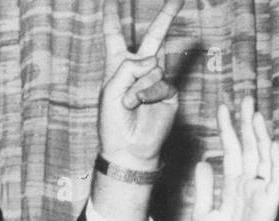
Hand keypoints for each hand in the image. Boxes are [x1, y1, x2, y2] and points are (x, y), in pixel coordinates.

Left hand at [99, 0, 183, 170]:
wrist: (128, 148)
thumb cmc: (113, 123)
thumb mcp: (109, 92)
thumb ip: (127, 69)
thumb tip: (154, 59)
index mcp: (118, 67)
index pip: (115, 38)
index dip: (112, 20)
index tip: (110, 2)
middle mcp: (139, 69)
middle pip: (153, 37)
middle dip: (166, 16)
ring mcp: (156, 79)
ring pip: (152, 67)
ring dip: (137, 87)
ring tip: (129, 104)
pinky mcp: (169, 91)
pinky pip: (160, 82)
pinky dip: (148, 94)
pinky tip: (141, 106)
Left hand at [192, 97, 278, 220]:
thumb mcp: (202, 212)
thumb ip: (204, 187)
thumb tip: (204, 161)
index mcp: (232, 186)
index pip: (231, 151)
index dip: (227, 130)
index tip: (222, 109)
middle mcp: (249, 185)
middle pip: (248, 148)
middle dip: (245, 124)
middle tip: (243, 98)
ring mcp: (261, 193)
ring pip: (263, 157)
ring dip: (260, 135)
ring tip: (255, 113)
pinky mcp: (270, 204)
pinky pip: (275, 178)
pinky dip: (274, 161)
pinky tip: (271, 143)